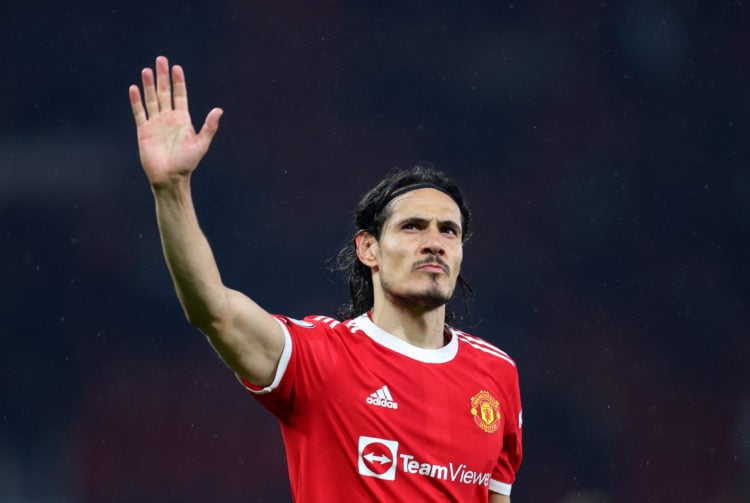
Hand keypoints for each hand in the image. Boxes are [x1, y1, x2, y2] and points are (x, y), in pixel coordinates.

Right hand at [129, 56, 222, 188]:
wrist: (170, 178)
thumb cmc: (187, 163)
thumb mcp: (201, 144)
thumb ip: (209, 127)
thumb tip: (219, 110)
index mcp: (183, 120)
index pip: (180, 95)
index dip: (178, 82)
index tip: (176, 67)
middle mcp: (168, 119)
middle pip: (164, 93)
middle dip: (163, 77)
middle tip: (161, 59)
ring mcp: (156, 124)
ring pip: (151, 99)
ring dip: (149, 85)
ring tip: (147, 70)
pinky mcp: (144, 131)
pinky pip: (139, 113)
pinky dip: (136, 101)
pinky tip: (134, 88)